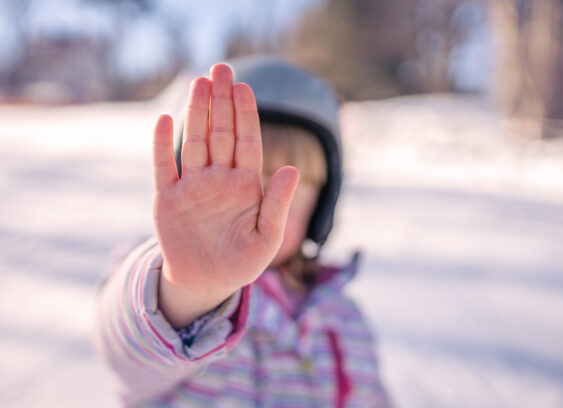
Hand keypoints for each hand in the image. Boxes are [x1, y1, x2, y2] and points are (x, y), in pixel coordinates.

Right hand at [152, 64, 298, 327]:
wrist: (206, 283)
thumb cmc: (242, 263)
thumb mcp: (267, 239)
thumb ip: (278, 204)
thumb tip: (293, 169)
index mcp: (246, 186)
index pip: (247, 142)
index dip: (246, 114)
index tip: (244, 87)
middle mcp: (219, 179)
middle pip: (221, 133)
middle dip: (222, 101)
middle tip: (221, 68)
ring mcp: (193, 187)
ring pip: (194, 142)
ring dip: (196, 113)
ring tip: (199, 82)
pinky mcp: (168, 199)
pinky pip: (164, 167)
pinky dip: (162, 144)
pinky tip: (164, 119)